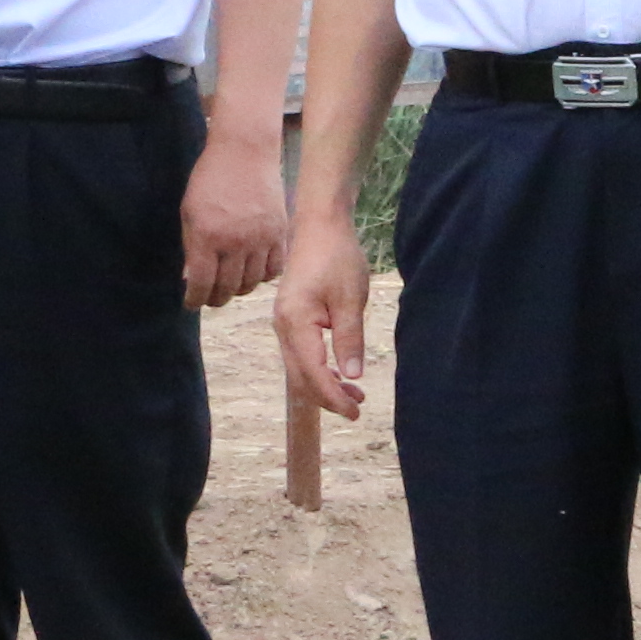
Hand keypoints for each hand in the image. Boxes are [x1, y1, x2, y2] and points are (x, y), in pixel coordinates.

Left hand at [180, 137, 286, 312]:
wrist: (245, 152)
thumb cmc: (210, 179)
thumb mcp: (189, 212)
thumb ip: (189, 247)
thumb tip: (190, 278)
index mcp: (207, 237)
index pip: (201, 283)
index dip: (194, 299)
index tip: (191, 303)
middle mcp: (235, 242)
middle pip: (227, 288)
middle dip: (215, 299)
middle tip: (211, 298)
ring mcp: (260, 239)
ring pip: (252, 282)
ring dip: (238, 289)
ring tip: (231, 285)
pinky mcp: (280, 233)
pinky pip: (274, 269)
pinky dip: (263, 277)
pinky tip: (254, 272)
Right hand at [277, 226, 371, 421]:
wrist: (319, 227)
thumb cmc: (337, 258)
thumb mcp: (350, 300)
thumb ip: (349, 339)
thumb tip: (351, 376)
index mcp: (295, 323)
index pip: (313, 373)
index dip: (333, 396)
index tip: (355, 412)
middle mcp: (282, 327)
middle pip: (301, 377)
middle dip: (327, 397)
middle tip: (357, 409)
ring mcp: (284, 323)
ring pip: (299, 367)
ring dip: (324, 384)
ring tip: (355, 394)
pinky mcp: (291, 318)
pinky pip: (301, 353)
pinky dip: (319, 368)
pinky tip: (339, 371)